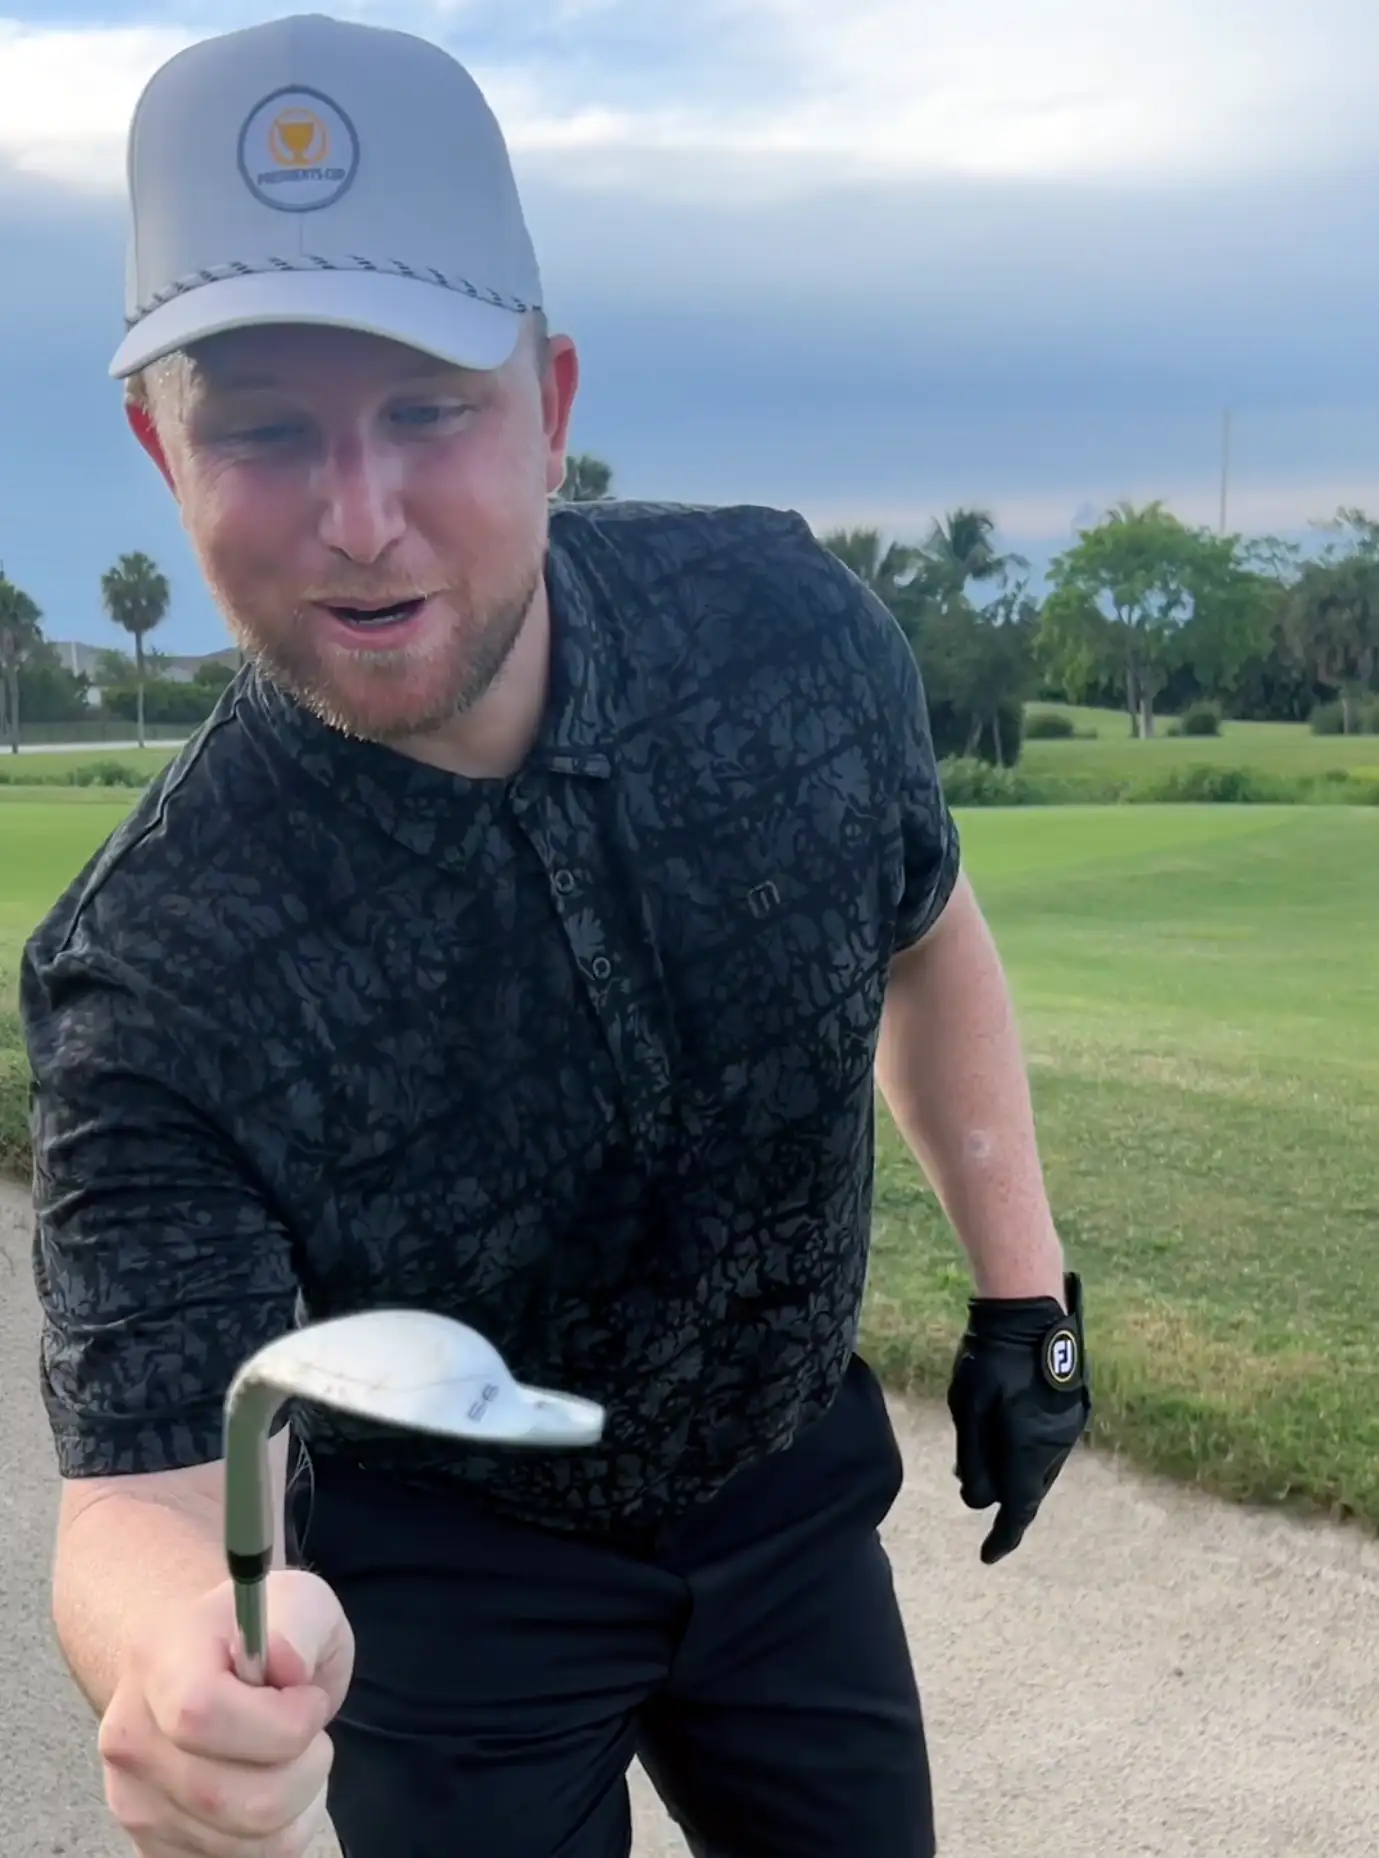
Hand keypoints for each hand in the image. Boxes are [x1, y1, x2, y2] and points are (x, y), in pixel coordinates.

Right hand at [98, 1567, 354, 1856]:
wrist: (206, 1665)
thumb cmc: (259, 1635)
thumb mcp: (298, 1601)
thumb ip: (300, 1622)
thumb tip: (287, 1665)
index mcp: (158, 1659)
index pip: (203, 1716)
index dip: (278, 1721)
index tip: (306, 1697)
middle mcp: (130, 1736)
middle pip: (237, 1800)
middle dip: (306, 1767)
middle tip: (306, 1730)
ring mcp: (134, 1800)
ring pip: (247, 1845)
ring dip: (297, 1805)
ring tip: (287, 1756)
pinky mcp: (153, 1846)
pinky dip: (274, 1837)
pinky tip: (266, 1787)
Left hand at [946, 1271, 1090, 1564]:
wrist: (1029, 1308)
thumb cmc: (991, 1356)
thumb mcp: (969, 1408)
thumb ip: (974, 1459)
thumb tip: (976, 1501)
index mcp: (1029, 1449)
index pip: (1017, 1510)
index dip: (1002, 1538)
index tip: (988, 1557)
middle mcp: (1057, 1445)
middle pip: (1029, 1490)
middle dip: (1004, 1500)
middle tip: (974, 1493)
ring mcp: (1070, 1426)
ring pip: (1040, 1468)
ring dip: (1015, 1474)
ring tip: (982, 1461)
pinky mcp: (1073, 1408)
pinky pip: (1048, 1446)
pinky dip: (1027, 1452)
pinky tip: (1007, 1435)